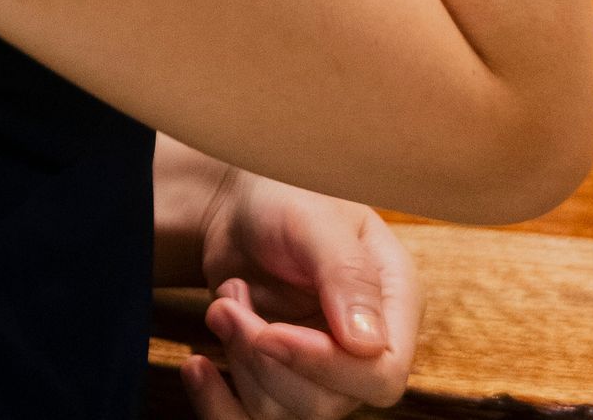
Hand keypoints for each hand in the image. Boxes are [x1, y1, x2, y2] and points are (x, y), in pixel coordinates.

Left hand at [185, 167, 420, 418]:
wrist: (234, 206)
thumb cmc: (283, 194)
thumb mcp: (314, 219)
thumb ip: (346, 275)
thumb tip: (370, 346)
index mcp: (394, 299)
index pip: (383, 373)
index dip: (329, 367)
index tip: (272, 334)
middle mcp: (364, 344)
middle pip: (329, 402)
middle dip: (267, 358)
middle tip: (231, 302)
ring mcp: (323, 368)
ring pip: (287, 412)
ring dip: (241, 361)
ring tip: (225, 303)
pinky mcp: (281, 381)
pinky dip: (218, 405)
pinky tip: (198, 366)